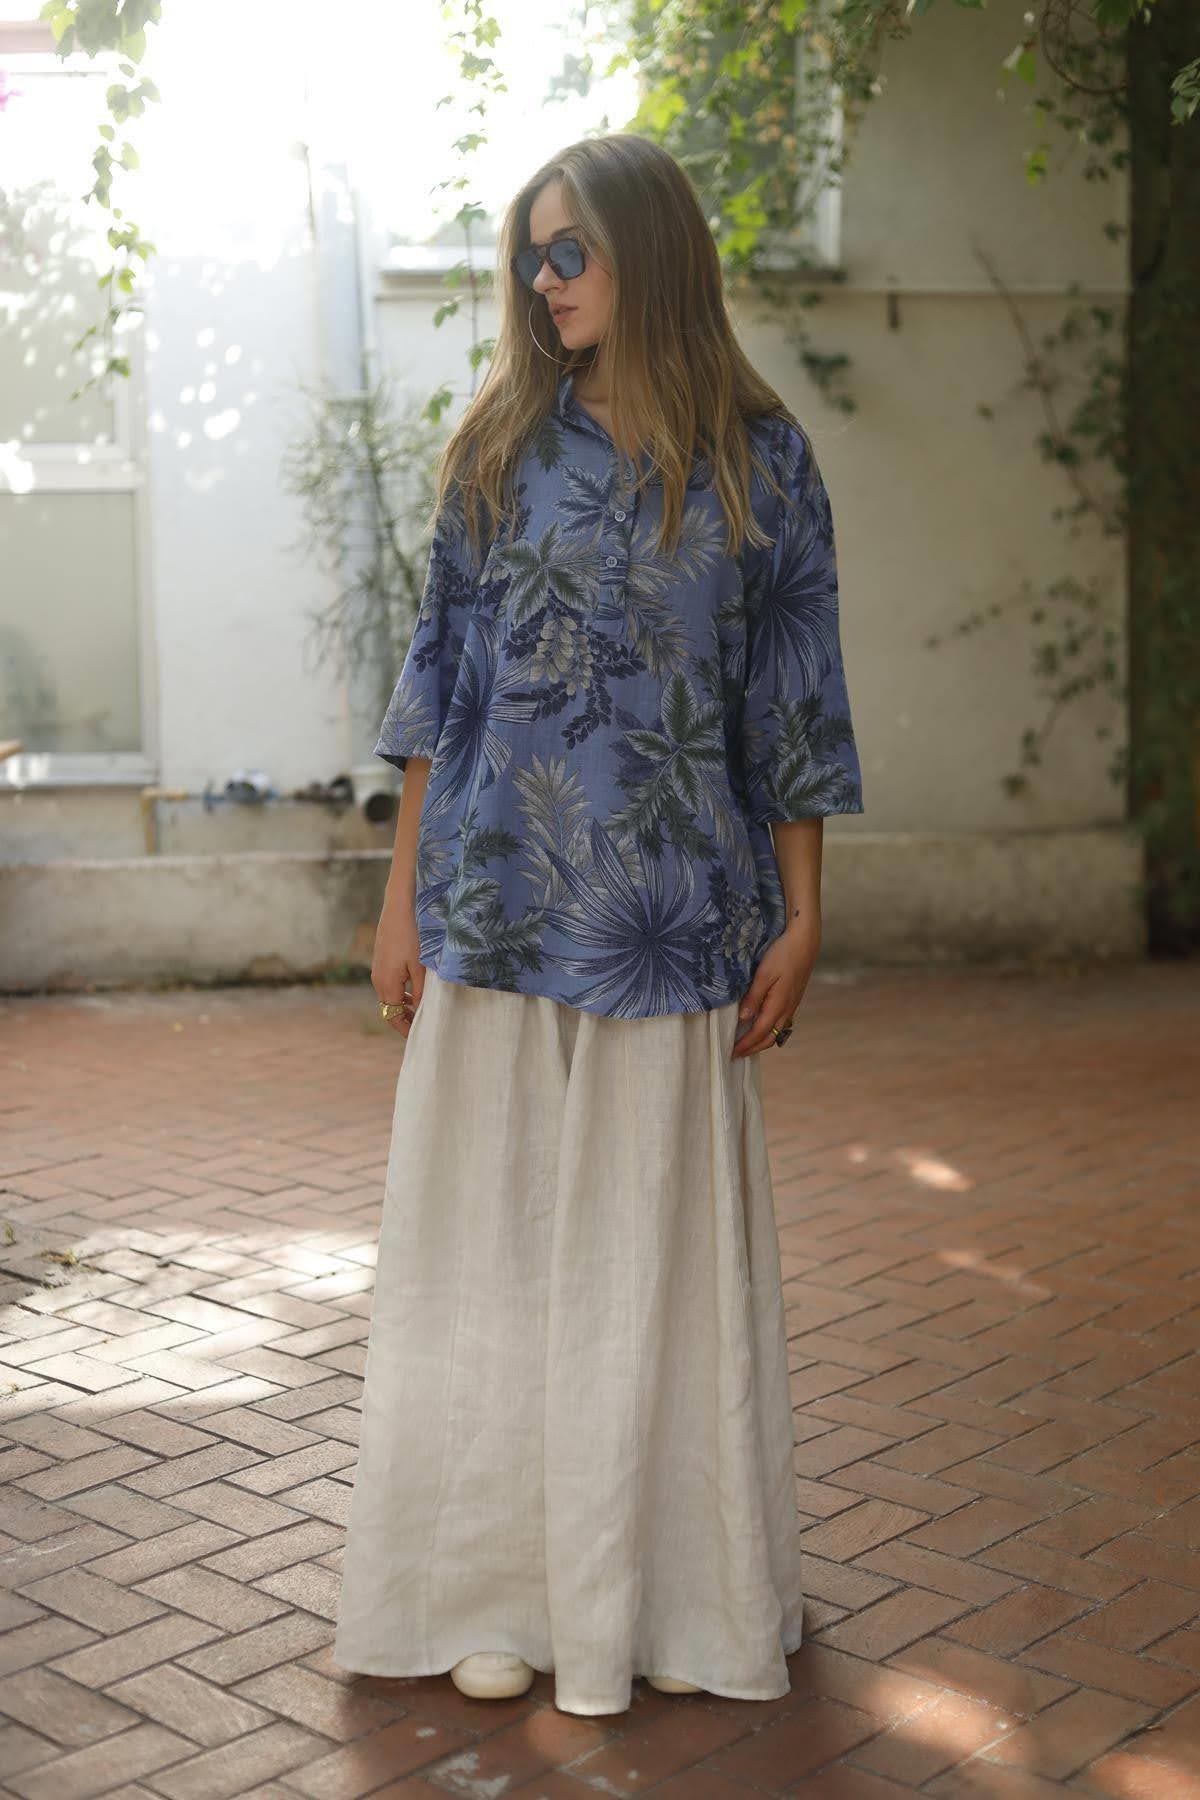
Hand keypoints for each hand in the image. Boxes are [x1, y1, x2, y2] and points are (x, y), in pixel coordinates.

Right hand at [372, 894, 424, 1037]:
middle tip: (421, 1026)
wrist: (399, 907)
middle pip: (388, 1009)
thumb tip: (421, 1012)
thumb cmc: (413, 935)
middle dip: (403, 1020)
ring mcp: (377, 970)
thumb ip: (420, 992)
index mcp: (387, 983)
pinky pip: (388, 985)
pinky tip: (413, 992)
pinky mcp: (380, 961)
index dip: (404, 1028)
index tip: (418, 1036)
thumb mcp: (421, 966)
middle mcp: (378, 979)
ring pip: (388, 996)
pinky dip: (399, 994)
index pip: (392, 1016)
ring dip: (401, 1006)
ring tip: (419, 1012)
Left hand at [731, 915, 820, 1058]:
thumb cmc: (783, 954)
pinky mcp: (792, 999)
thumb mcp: (764, 974)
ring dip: (760, 1041)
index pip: (759, 1033)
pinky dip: (768, 1030)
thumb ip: (754, 997)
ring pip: (776, 1032)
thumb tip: (743, 1018)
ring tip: (745, 1043)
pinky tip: (759, 1025)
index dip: (745, 1045)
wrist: (805, 942)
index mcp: (779, 1005)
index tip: (731, 1052)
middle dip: (752, 1048)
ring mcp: (791, 1005)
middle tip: (735, 1054)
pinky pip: (780, 1022)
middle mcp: (787, 1009)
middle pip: (769, 1039)